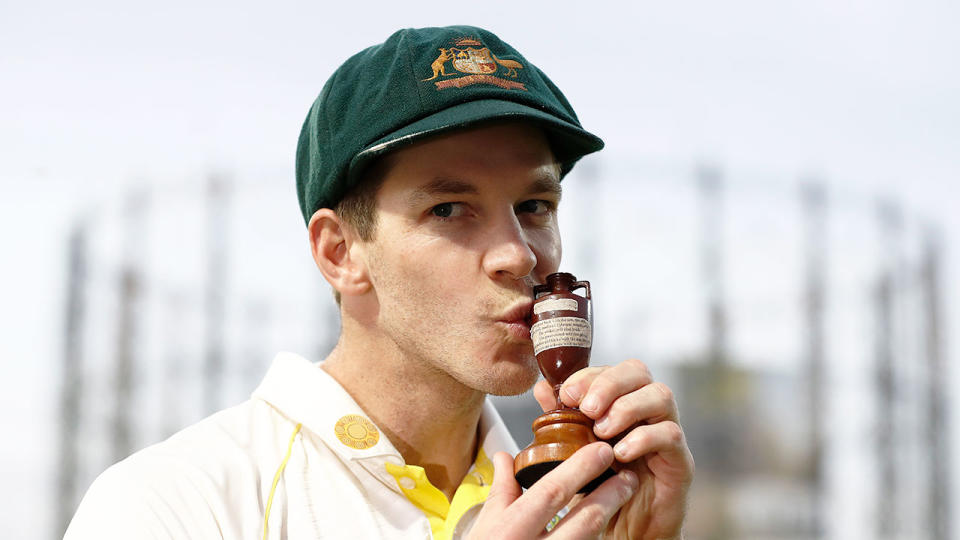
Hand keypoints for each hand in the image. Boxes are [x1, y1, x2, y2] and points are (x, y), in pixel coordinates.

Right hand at [467, 444, 639, 538]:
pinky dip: (596, 536)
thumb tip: (506, 458)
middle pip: (584, 521)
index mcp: (510, 531)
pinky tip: (605, 524)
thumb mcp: (486, 525)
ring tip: (622, 495)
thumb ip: (502, 491)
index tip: (601, 452)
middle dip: (610, 495)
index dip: (580, 469)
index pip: (550, 493)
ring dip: (609, 517)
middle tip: (627, 475)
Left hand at [536, 358, 693, 538]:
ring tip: (601, 432)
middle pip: (639, 371)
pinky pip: (671, 434)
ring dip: (626, 408)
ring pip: (661, 395)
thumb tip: (542, 389)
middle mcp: (648, 410)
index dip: (590, 375)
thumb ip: (563, 419)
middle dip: (609, 384)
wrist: (627, 528)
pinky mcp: (680, 459)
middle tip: (587, 408)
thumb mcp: (576, 450)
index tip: (567, 394)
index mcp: (623, 401)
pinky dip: (643, 438)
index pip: (613, 369)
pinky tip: (620, 453)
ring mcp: (667, 431)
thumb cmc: (603, 485)